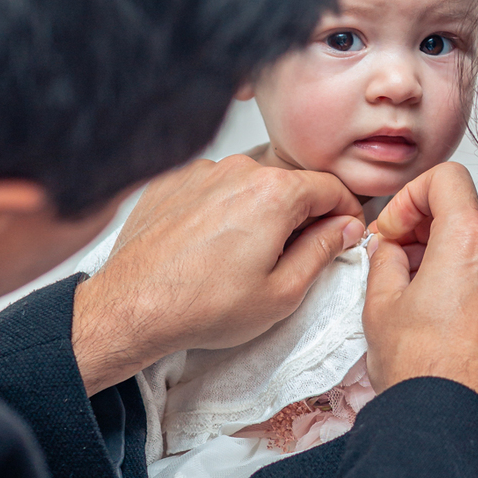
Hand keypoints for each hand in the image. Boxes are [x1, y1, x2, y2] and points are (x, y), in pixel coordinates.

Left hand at [71, 155, 364, 393]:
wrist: (132, 307)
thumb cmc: (202, 306)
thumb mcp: (282, 292)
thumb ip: (323, 251)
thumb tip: (345, 228)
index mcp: (274, 192)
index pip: (331, 187)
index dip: (346, 212)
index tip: (344, 232)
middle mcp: (238, 170)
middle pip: (289, 184)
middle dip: (300, 215)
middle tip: (291, 256)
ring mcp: (201, 172)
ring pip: (249, 184)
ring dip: (257, 211)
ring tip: (241, 255)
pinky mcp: (173, 181)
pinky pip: (212, 188)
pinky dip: (220, 209)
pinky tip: (209, 245)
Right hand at [364, 162, 477, 432]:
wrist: (453, 425)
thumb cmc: (422, 370)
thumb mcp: (381, 302)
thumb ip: (385, 258)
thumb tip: (390, 247)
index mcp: (468, 240)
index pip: (446, 178)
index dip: (410, 196)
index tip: (392, 228)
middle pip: (463, 212)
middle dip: (422, 227)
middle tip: (392, 255)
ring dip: (443, 255)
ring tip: (412, 289)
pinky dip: (466, 280)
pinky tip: (439, 312)